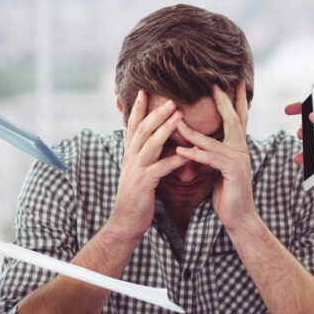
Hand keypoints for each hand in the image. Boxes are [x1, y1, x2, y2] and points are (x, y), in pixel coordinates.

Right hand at [108, 91, 186, 239]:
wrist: (125, 221)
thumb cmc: (136, 197)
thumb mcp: (137, 172)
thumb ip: (143, 156)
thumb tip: (150, 142)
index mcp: (129, 154)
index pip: (133, 126)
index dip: (138, 109)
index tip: (144, 91)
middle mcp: (130, 158)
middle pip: (142, 129)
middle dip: (156, 112)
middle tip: (171, 99)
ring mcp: (136, 170)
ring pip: (150, 144)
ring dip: (165, 128)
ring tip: (179, 115)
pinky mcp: (144, 183)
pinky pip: (161, 168)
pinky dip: (175, 160)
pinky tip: (188, 154)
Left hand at [176, 82, 254, 231]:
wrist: (238, 217)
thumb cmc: (226, 193)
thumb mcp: (218, 168)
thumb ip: (212, 153)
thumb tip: (198, 141)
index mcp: (238, 147)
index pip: (238, 118)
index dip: (236, 100)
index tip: (234, 82)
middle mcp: (242, 149)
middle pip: (233, 119)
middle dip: (223, 101)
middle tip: (214, 84)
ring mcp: (239, 159)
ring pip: (213, 140)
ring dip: (192, 132)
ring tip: (176, 121)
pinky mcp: (233, 171)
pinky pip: (210, 159)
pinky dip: (194, 154)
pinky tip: (180, 151)